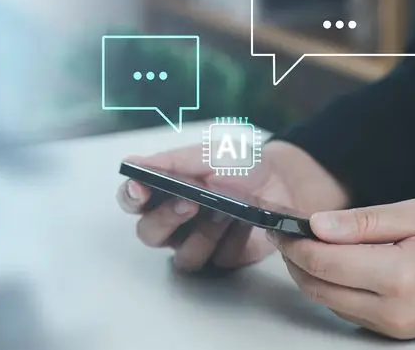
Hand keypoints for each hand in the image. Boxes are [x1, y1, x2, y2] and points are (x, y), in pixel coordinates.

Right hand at [116, 140, 348, 271]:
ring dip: (205, 232)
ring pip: (183, 255)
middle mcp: (174, 222)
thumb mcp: (209, 154)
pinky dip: (233, 240)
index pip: (132, 200)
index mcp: (164, 192)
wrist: (283, 180)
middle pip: (150, 234)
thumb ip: (171, 162)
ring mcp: (198, 243)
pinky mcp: (223, 259)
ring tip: (228, 210)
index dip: (131, 197)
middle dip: (168, 218)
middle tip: (191, 202)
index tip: (140, 189)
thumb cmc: (241, 164)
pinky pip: (219, 260)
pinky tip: (245, 222)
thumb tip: (133, 163)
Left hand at [269, 198, 414, 339]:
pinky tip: (334, 265)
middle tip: (285, 233)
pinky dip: (332, 288)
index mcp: (398, 276)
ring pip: (328, 302)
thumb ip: (365, 221)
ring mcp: (392, 327)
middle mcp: (391, 310)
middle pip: (318, 287)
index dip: (294, 242)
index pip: (324, 261)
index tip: (281, 223)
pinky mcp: (395, 333)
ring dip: (310, 275)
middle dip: (294, 259)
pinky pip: (348, 311)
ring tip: (305, 244)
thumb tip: (318, 225)